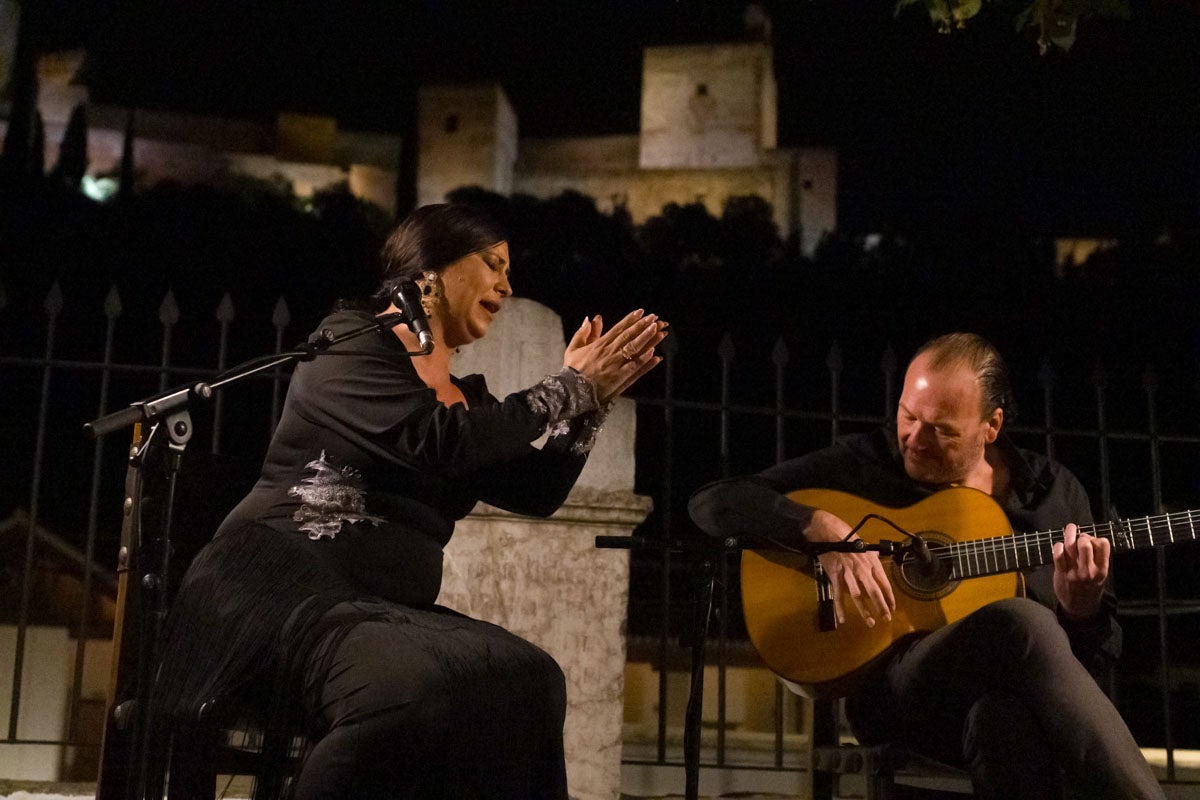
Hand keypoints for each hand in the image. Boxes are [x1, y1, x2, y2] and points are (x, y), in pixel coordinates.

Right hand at [563, 309, 668, 402]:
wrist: (572, 391)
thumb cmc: (572, 370)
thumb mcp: (574, 348)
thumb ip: (583, 333)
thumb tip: (591, 318)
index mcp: (599, 344)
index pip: (618, 328)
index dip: (631, 319)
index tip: (641, 312)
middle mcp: (609, 352)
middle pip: (629, 336)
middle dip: (642, 325)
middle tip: (654, 317)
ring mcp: (615, 365)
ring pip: (634, 349)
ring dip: (646, 338)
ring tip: (657, 330)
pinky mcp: (619, 378)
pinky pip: (634, 367)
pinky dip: (644, 360)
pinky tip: (654, 354)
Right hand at [808, 510, 895, 627]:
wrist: (829, 533)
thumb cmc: (848, 538)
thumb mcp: (866, 546)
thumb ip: (872, 558)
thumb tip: (878, 563)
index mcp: (872, 562)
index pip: (884, 583)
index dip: (890, 597)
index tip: (893, 607)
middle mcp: (862, 570)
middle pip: (874, 591)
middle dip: (881, 606)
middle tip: (886, 618)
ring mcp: (848, 574)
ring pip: (858, 595)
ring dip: (864, 610)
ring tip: (870, 623)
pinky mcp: (836, 576)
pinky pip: (838, 594)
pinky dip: (840, 608)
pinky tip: (843, 619)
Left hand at [1052, 522, 1109, 618]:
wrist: (1080, 608)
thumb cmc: (1090, 587)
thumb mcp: (1101, 575)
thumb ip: (1097, 559)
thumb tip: (1088, 537)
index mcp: (1102, 570)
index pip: (1103, 545)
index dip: (1096, 538)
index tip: (1092, 540)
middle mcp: (1088, 570)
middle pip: (1084, 544)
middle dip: (1082, 536)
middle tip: (1079, 536)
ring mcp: (1074, 572)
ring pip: (1070, 547)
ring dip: (1069, 534)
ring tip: (1070, 528)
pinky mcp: (1061, 574)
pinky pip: (1058, 555)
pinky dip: (1058, 546)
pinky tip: (1060, 545)